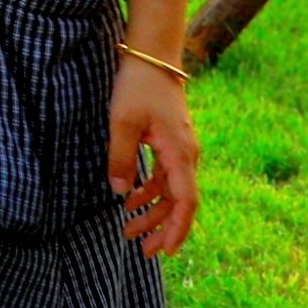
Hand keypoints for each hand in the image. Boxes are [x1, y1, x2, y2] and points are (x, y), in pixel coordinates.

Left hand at [107, 56, 200, 257]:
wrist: (152, 55)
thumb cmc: (138, 86)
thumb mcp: (122, 123)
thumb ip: (121, 159)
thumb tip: (120, 194)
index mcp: (179, 153)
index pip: (185, 201)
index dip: (178, 229)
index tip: (167, 252)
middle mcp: (186, 155)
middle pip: (180, 202)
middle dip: (163, 229)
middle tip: (143, 251)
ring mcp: (181, 149)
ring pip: (172, 191)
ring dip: (153, 212)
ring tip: (129, 230)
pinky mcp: (171, 142)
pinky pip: (166, 176)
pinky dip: (151, 192)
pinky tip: (132, 200)